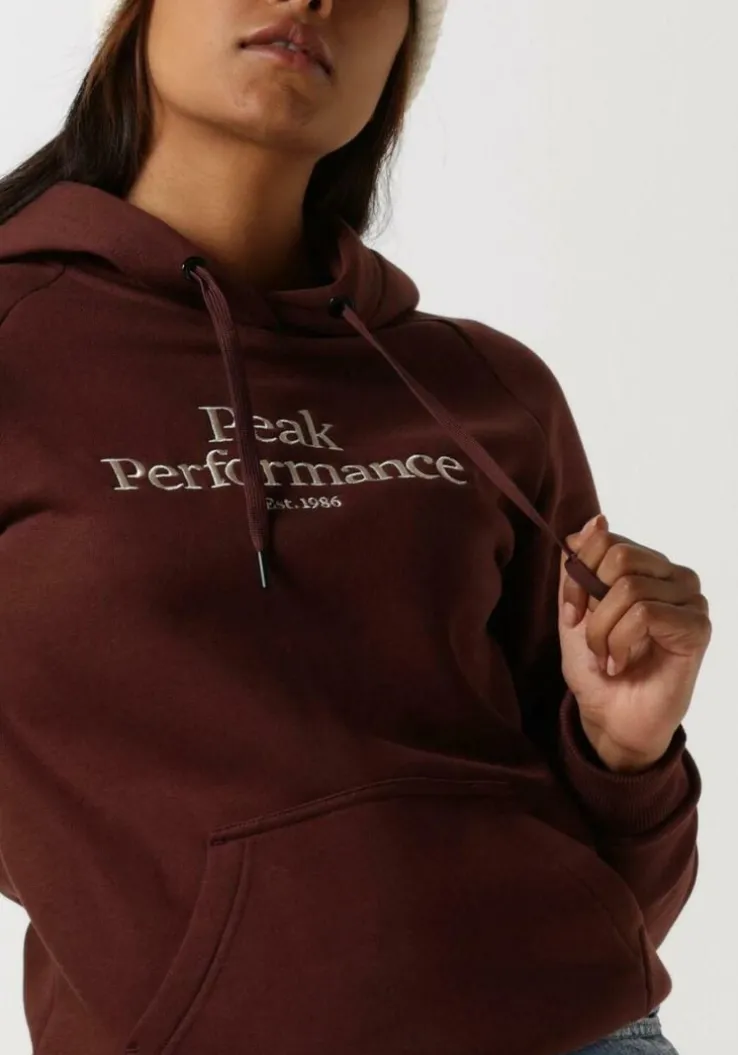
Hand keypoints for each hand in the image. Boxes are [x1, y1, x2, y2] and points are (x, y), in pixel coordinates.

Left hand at [559, 514, 711, 771]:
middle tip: (588, 639)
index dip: (578, 573)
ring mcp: (690, 600)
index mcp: (646, 566)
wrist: (610, 718)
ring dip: (603, 630)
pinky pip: (646, 613)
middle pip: (620, 556)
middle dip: (589, 601)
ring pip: (630, 587)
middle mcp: (672, 576)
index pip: (606, 538)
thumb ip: (579, 567)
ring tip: (607, 657)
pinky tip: (621, 664)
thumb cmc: (595, 666)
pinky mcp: (697, 627)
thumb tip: (597, 520)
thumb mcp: (574, 611)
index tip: (570, 612)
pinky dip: (620, 642)